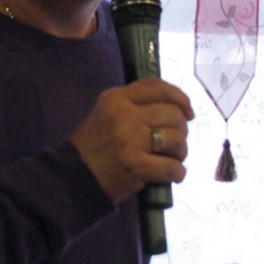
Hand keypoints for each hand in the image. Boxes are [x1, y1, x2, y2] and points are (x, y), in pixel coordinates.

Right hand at [69, 78, 193, 203]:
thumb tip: (176, 106)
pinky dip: (178, 172)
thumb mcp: (108, 112)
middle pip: (172, 114)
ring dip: (181, 151)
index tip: (188, 112)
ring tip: (172, 158)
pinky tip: (171, 173)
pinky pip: (173, 167)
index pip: (157, 87)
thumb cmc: (96, 144)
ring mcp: (130, 141)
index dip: (180, 97)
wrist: (75, 176)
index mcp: (116, 98)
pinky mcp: (136, 166)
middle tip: (175, 141)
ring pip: (176, 139)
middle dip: (181, 129)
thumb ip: (135, 104)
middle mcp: (124, 115)